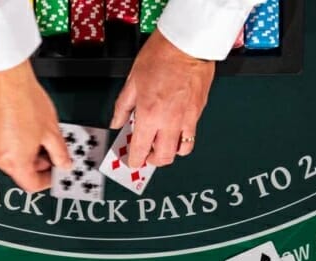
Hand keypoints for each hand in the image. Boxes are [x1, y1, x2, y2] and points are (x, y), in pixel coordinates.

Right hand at [0, 61, 70, 191]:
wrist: (6, 78)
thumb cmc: (25, 101)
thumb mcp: (51, 132)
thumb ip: (60, 153)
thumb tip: (64, 163)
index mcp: (14, 162)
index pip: (32, 185)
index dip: (47, 181)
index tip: (56, 172)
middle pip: (21, 171)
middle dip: (39, 164)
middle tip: (52, 151)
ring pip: (12, 158)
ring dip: (28, 153)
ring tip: (40, 135)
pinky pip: (3, 146)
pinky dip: (15, 143)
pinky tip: (26, 128)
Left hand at [111, 29, 215, 167]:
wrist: (187, 44)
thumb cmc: (161, 56)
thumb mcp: (132, 81)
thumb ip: (123, 107)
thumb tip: (116, 123)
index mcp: (149, 115)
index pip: (140, 150)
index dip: (134, 160)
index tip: (131, 161)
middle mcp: (169, 122)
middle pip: (163, 158)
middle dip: (152, 161)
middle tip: (145, 154)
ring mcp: (186, 119)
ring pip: (180, 151)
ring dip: (169, 153)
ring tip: (161, 144)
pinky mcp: (198, 112)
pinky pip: (191, 136)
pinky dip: (182, 140)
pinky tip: (174, 130)